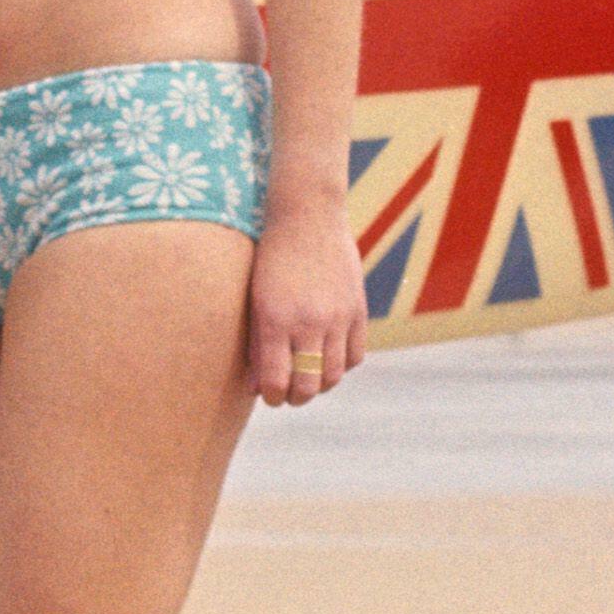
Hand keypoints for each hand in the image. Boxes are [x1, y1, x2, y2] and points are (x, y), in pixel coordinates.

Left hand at [248, 201, 371, 406]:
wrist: (307, 216)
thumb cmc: (271, 257)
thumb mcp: (256, 299)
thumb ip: (257, 344)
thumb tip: (257, 387)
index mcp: (277, 319)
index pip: (277, 381)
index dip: (272, 396)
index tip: (269, 395)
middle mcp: (310, 322)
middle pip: (309, 385)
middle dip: (296, 397)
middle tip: (288, 394)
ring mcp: (338, 317)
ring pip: (334, 375)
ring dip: (320, 384)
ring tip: (308, 377)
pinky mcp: (358, 310)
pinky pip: (355, 356)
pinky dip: (341, 365)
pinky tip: (328, 357)